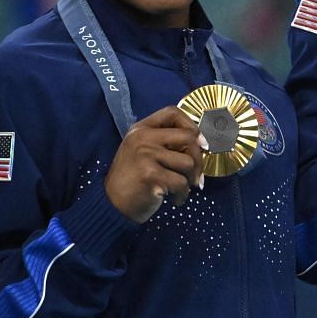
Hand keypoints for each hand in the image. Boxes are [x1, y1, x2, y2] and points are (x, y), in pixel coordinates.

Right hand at [104, 107, 203, 222]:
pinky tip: (174, 199)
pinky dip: (183, 194)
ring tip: (178, 188)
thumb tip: (203, 142)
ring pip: (188, 162)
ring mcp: (145, 155)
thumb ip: (167, 142)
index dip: (193, 126)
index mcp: (141, 129)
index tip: (201, 143)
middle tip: (195, 176)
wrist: (112, 204)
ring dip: (190, 179)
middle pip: (188, 137)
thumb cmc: (134, 179)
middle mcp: (142, 137)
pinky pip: (182, 182)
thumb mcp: (144, 152)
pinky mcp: (150, 174)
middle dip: (199, 159)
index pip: (173, 113)